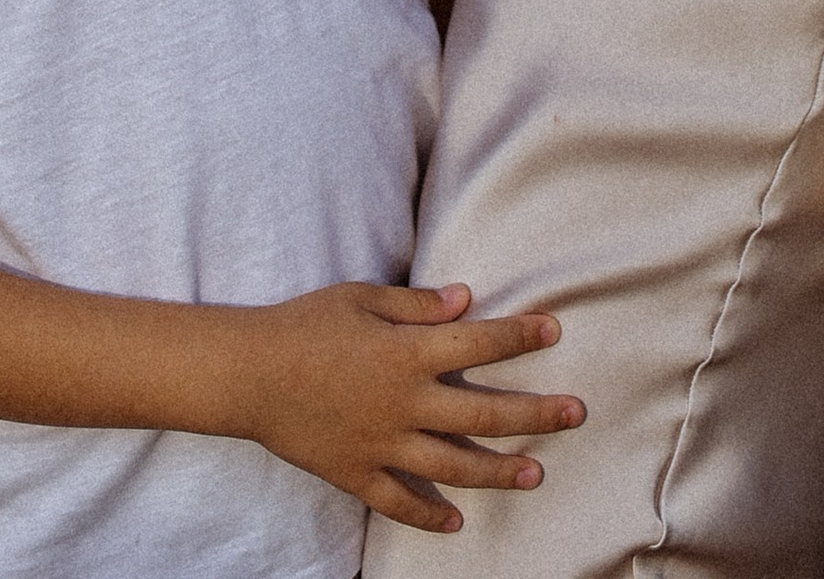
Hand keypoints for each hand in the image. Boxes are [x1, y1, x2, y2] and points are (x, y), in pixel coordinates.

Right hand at [228, 280, 581, 531]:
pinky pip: (400, 504)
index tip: (555, 330)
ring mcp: (383, 445)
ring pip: (453, 468)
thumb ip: (417, 305)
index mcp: (407, 354)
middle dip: (534, 414)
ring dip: (498, 473)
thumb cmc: (306, 325)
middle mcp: (404, 404)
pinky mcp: (357, 474)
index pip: (479, 344)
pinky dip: (429, 517)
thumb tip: (467, 299)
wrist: (248, 374)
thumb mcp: (362, 299)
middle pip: (482, 414)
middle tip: (574, 414)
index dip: (520, 336)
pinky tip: (456, 524)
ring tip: (535, 474)